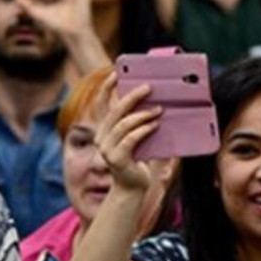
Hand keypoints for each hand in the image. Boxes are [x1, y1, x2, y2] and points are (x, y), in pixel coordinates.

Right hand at [94, 75, 162, 192]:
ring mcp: (107, 149)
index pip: (101, 104)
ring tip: (159, 109)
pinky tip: (156, 125)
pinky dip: (144, 129)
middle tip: (149, 88)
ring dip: (143, 114)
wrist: (134, 187)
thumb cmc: (138, 160)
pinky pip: (131, 138)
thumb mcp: (138, 138)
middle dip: (132, 97)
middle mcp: (101, 137)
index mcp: (105, 129)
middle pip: (116, 111)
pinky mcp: (116, 159)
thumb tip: (154, 102)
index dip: (106, 87)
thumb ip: (139, 122)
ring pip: (125, 124)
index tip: (115, 72)